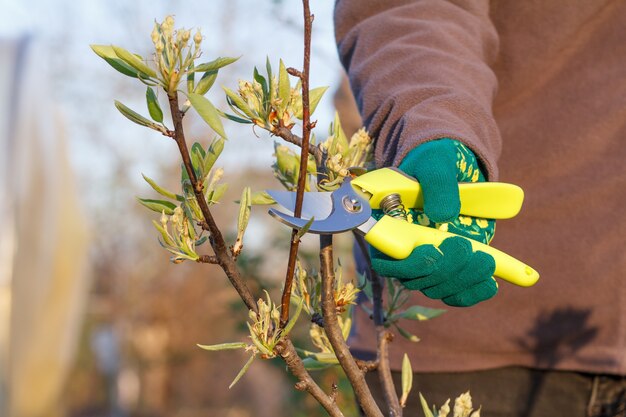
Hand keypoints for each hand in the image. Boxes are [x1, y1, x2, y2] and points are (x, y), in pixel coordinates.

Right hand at [371, 139, 497, 306]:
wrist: (451, 170)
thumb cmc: (434, 162)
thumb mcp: (435, 163)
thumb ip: (437, 184)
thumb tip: (444, 216)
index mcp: (387, 227)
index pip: (385, 260)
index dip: (406, 263)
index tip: (430, 249)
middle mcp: (403, 251)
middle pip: (415, 279)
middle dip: (443, 269)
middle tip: (464, 245)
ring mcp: (428, 263)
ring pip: (438, 289)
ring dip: (462, 279)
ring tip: (486, 260)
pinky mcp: (451, 268)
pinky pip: (457, 294)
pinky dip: (475, 291)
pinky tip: (491, 282)